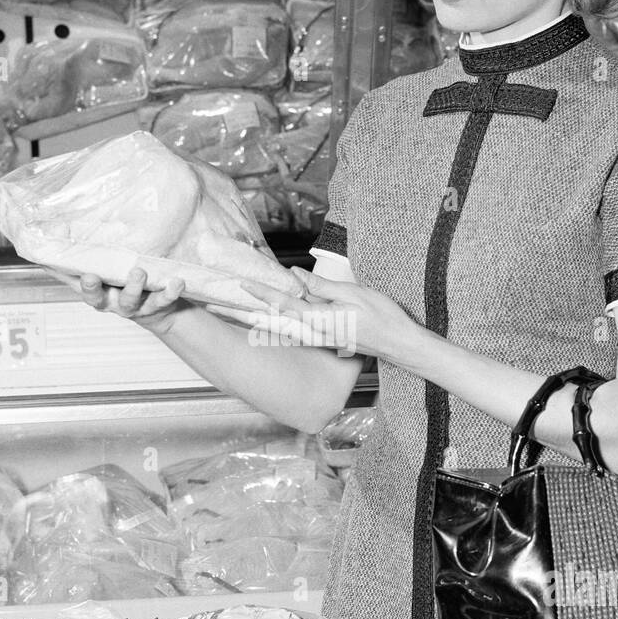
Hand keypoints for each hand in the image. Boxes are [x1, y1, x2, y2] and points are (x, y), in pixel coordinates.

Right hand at [44, 266, 188, 336]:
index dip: (85, 286)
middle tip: (100, 276)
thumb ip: (70, 266)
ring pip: (133, 300)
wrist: (154, 310)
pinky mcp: (157, 305)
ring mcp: (136, 306)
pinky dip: (170, 292)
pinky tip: (176, 282)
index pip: (86, 292)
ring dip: (135, 287)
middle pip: (105, 300)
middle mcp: (114, 303)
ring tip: (140, 270)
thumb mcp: (95, 277)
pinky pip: (164, 300)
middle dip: (99, 290)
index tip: (86, 275)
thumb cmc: (117, 287)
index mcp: (98, 295)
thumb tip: (39, 248)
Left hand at [238, 267, 421, 361]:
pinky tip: (268, 321)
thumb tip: (296, 275)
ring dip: (257, 321)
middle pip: (273, 321)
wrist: (398, 343)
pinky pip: (294, 331)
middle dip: (246, 314)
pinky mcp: (325, 339)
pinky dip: (277, 325)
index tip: (241, 284)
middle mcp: (314, 333)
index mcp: (320, 319)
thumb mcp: (354, 293)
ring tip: (235, 314)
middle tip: (218, 307)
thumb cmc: (382, 317)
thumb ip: (322, 286)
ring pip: (280, 328)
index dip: (262, 293)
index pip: (284, 304)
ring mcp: (319, 338)